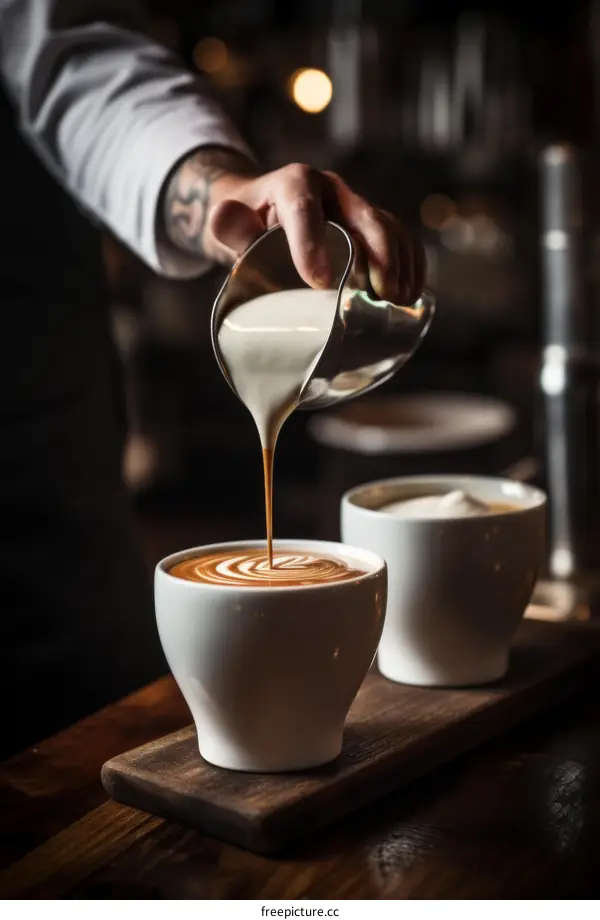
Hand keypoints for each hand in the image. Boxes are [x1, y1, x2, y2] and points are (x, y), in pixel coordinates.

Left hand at [163, 149, 425, 302]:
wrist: (262, 215)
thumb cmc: (247, 226)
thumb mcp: (231, 226)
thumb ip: (228, 225)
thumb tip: (221, 217)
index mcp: (295, 184)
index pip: (305, 208)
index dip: (312, 244)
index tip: (318, 283)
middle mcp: (332, 190)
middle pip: (365, 216)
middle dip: (379, 256)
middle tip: (381, 296)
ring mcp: (355, 207)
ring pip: (389, 228)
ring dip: (401, 265)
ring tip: (399, 302)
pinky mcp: (370, 226)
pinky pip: (399, 239)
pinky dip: (410, 264)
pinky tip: (411, 295)